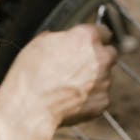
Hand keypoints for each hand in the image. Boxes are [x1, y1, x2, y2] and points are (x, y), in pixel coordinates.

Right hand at [0, 23, 116, 139]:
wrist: (30, 107)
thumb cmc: (31, 74)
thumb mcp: (40, 43)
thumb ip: (61, 37)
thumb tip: (64, 39)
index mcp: (86, 38)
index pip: (104, 32)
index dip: (95, 38)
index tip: (90, 43)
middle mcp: (101, 58)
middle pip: (109, 54)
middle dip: (98, 58)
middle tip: (78, 65)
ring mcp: (104, 81)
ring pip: (104, 76)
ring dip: (93, 78)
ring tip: (69, 85)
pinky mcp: (103, 102)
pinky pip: (100, 96)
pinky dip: (90, 97)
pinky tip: (72, 98)